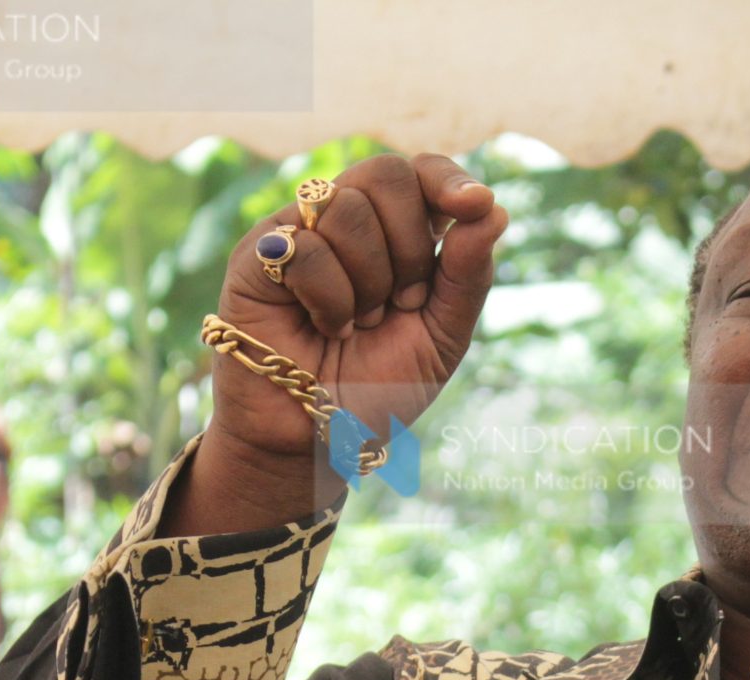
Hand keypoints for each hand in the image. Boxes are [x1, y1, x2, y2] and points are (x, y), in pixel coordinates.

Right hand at [188, 154, 505, 506]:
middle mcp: (344, 221)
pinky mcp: (257, 257)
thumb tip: (492, 207)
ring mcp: (297, 233)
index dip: (447, 178)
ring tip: (357, 323)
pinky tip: (323, 327)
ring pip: (345, 207)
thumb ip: (469, 274)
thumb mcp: (443, 337)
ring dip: (368, 281)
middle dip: (409, 245)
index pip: (420, 170)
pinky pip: (305, 246)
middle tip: (402, 303)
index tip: (473, 205)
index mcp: (394, 232)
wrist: (321, 439)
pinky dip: (329, 298)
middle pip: (386, 173)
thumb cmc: (378, 389)